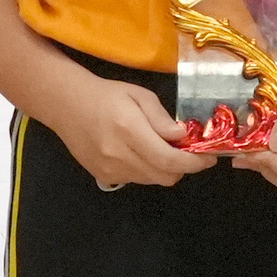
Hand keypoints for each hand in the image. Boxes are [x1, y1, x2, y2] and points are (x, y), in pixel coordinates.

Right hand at [53, 75, 213, 191]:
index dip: (194, 163)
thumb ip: (161, 118)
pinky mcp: (103, 176)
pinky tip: (142, 153)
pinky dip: (148, 170)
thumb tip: (183, 136)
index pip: (169, 159)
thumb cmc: (107, 95)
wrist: (67, 105)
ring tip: (164, 149)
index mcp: (129, 130)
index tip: (209, 157)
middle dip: (184, 167)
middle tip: (190, 152)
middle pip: (165, 176)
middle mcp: (119, 155)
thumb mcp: (139, 95)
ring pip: (152, 181)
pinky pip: (137, 180)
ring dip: (166, 169)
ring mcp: (109, 169)